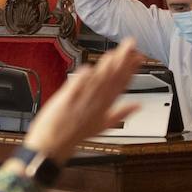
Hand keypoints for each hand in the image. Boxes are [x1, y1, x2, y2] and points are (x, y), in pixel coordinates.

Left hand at [22, 40, 143, 163]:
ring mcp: (81, 101)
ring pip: (96, 81)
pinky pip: (74, 88)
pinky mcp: (66, 101)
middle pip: (111, 78)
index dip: (131, 69)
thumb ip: (122, 113)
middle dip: (122, 60)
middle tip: (131, 45)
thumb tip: (138, 105)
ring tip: (115, 52)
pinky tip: (88, 68)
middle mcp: (96, 102)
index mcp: (106, 106)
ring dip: (106, 66)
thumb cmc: (76, 134)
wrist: (53, 146)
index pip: (122, 84)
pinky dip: (81, 80)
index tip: (138, 56)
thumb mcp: (104, 125)